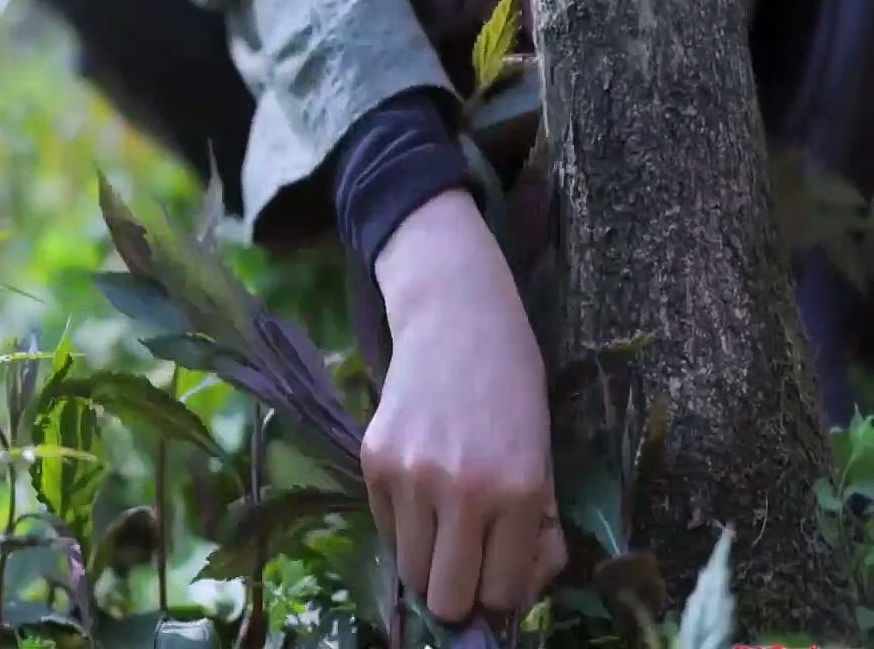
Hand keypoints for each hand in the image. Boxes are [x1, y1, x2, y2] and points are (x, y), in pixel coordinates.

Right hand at [361, 189, 565, 620]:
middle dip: (460, 592)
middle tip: (468, 562)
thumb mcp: (545, 461)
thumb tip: (511, 594)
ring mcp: (410, 475)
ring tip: (445, 521)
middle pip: (446, 597)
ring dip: (429, 561)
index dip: (503, 591)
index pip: (502, 594)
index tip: (503, 569)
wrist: (456, 320)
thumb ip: (535, 531)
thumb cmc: (514, 391)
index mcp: (519, 491)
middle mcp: (462, 490)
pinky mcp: (372, 461)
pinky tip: (422, 484)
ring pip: (410, 572)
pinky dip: (405, 525)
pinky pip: (386, 530)